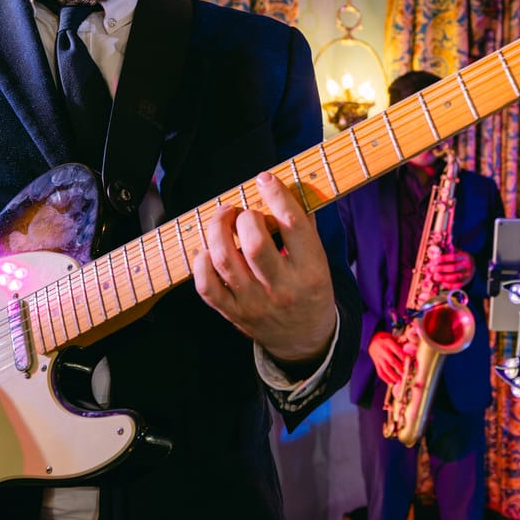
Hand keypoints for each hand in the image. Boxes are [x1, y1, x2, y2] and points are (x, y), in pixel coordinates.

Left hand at [193, 172, 336, 369]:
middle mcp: (282, 288)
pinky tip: (207, 249)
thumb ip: (304, 224)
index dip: (276, 195)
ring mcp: (255, 303)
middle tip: (244, 212)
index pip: (293, 225)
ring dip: (218, 231)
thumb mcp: (319, 259)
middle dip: (245, 217)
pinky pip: (207, 287)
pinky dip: (201, 263)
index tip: (265, 179)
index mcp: (311, 271)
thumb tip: (285, 186)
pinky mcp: (234, 313)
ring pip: (226, 261)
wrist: (305, 339)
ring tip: (223, 217)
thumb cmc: (310, 289)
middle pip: (255, 244)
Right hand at [369, 331, 411, 386]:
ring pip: (386, 369)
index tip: (410, 361)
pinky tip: (391, 382)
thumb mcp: (392, 337)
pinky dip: (386, 378)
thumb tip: (409, 344)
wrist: (371, 341)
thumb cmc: (384, 339)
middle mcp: (384, 351)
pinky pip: (380, 372)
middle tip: (406, 373)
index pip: (398, 351)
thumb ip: (400, 341)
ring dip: (393, 376)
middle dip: (400, 368)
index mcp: (388, 343)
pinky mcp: (377, 364)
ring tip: (399, 380)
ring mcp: (379, 359)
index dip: (404, 357)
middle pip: (392, 361)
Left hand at [428, 250, 473, 289]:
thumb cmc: (461, 258)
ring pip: (454, 278)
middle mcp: (466, 266)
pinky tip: (442, 283)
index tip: (434, 261)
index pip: (453, 257)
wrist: (474, 265)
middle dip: (440, 269)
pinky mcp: (465, 282)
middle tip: (432, 269)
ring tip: (435, 276)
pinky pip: (456, 285)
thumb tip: (437, 250)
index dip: (443, 259)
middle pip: (452, 268)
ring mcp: (466, 275)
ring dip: (442, 278)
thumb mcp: (458, 252)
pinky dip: (448, 285)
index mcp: (464, 257)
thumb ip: (449, 250)